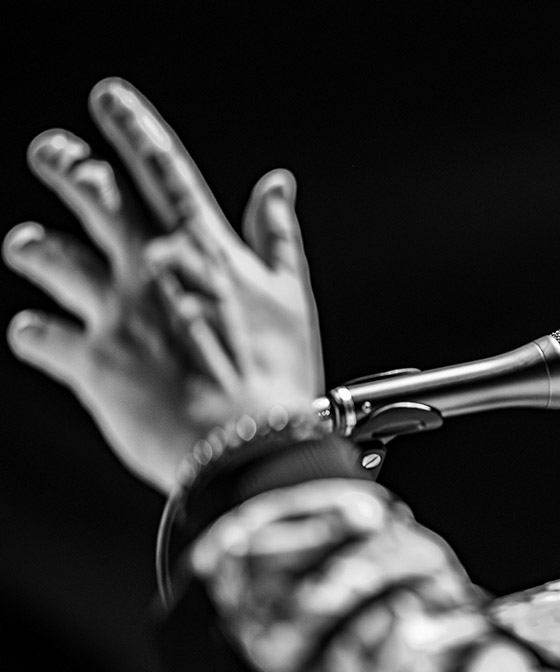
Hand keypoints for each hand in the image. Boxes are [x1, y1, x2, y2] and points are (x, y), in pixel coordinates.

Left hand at [4, 79, 323, 492]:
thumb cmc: (275, 378)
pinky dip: (32, 332)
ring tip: (24, 244)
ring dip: (32, 245)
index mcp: (203, 250)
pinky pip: (41, 335)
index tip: (108, 99)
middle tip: (50, 151)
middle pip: (93, 196)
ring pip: (51, 256)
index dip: (132, 126)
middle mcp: (150, 268)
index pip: (161, 170)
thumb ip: (277, 235)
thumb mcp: (291, 295)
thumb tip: (277, 185)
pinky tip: (30, 332)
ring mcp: (116, 311)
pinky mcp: (91, 359)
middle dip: (64, 164)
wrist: (245, 443)